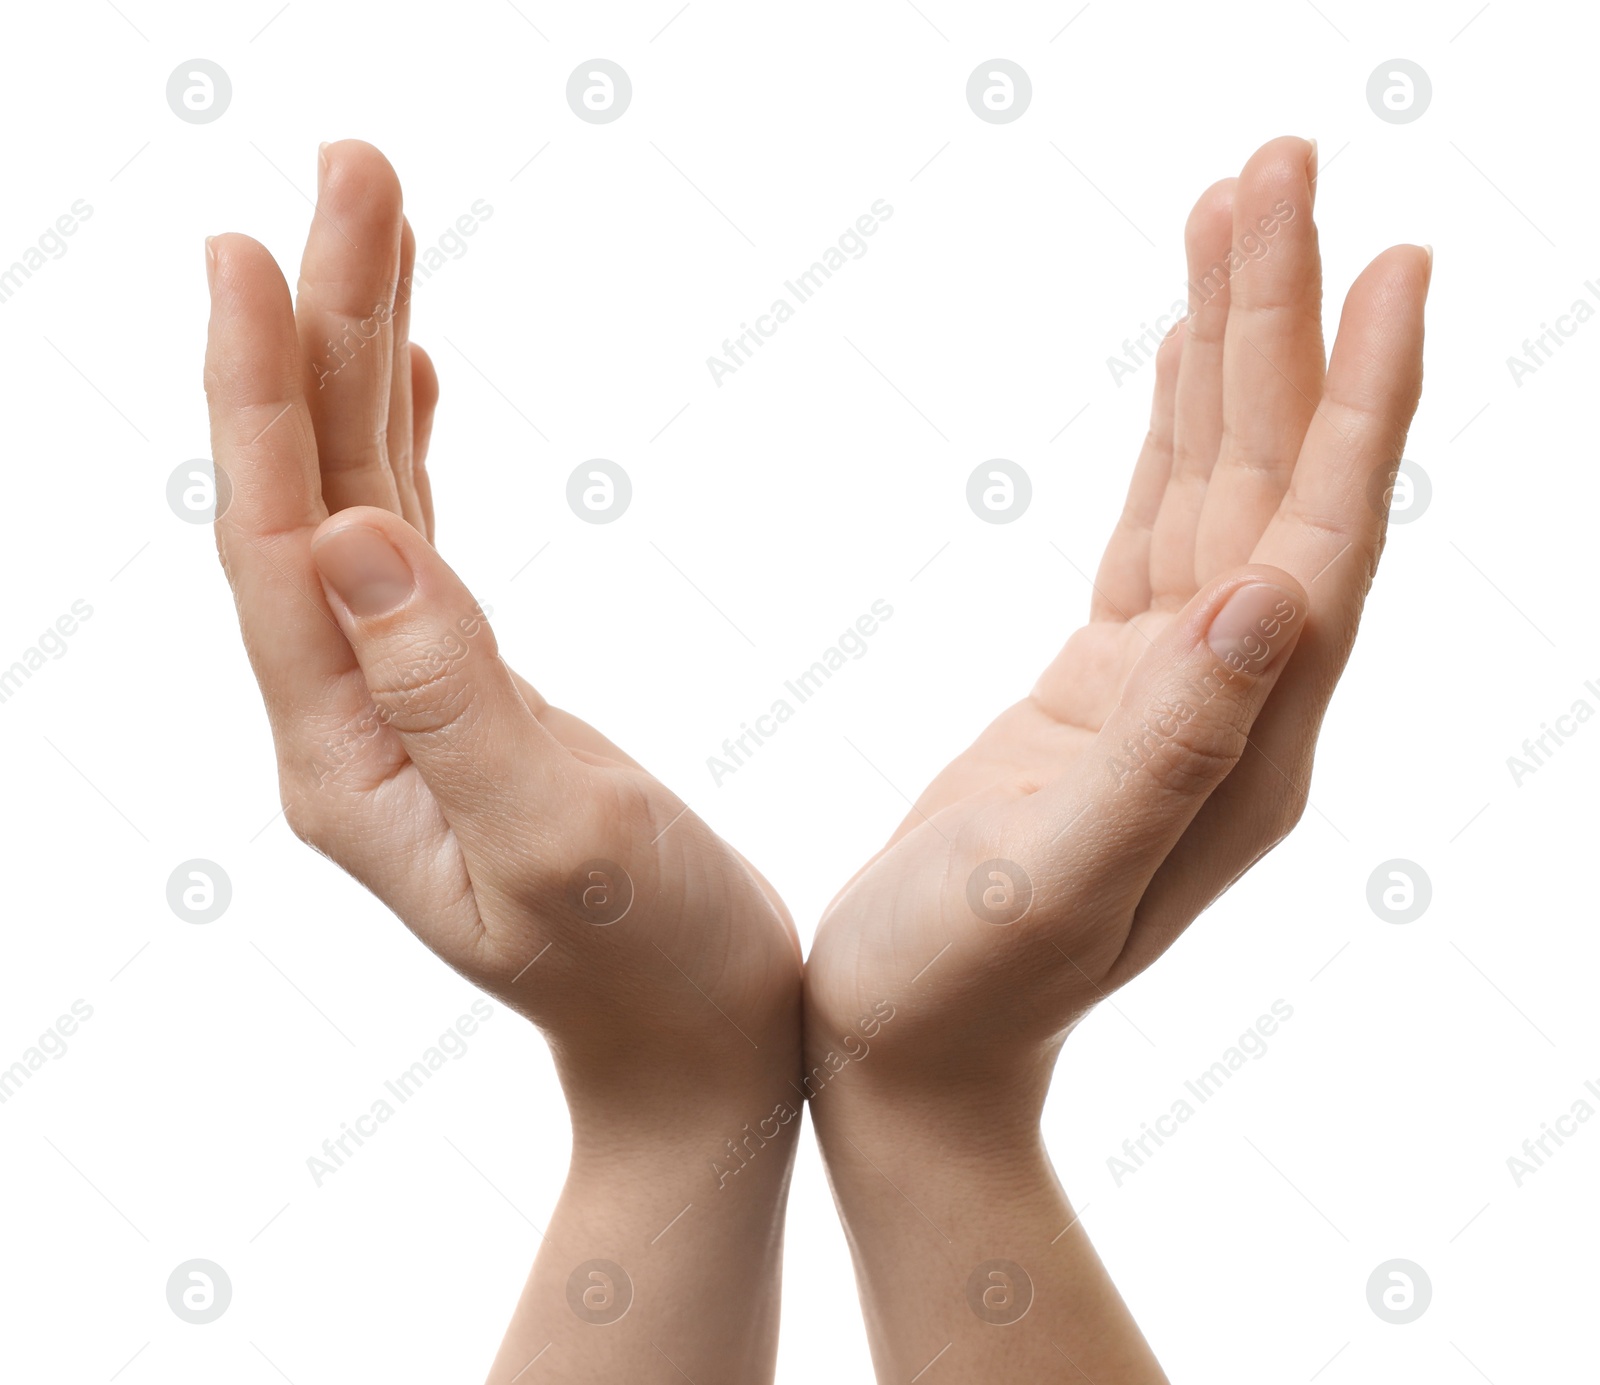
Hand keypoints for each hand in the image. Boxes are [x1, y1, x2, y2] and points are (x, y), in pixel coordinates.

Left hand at [204, 140, 801, 1383]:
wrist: (697, 1045)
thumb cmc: (653, 966)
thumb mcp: (560, 839)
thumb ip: (455, 695)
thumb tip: (353, 534)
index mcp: (349, 759)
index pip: (276, 545)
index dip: (263, 394)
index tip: (256, 245)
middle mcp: (350, 724)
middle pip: (310, 491)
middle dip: (318, 328)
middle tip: (350, 170)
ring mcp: (400, 708)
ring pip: (357, 499)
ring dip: (359, 359)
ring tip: (376, 218)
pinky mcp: (464, 696)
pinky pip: (409, 541)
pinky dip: (400, 439)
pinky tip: (407, 368)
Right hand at [803, 135, 1429, 1381]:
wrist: (907, 1049)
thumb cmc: (957, 985)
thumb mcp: (1056, 879)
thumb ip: (1170, 749)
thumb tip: (1273, 602)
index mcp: (1244, 745)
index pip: (1319, 538)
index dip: (1356, 399)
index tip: (1387, 253)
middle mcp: (1235, 703)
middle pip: (1275, 479)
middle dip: (1280, 319)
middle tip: (1279, 163)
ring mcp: (1176, 687)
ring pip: (1218, 483)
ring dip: (1232, 349)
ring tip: (1233, 211)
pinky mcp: (1108, 680)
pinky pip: (1159, 523)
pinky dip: (1175, 426)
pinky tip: (1180, 356)